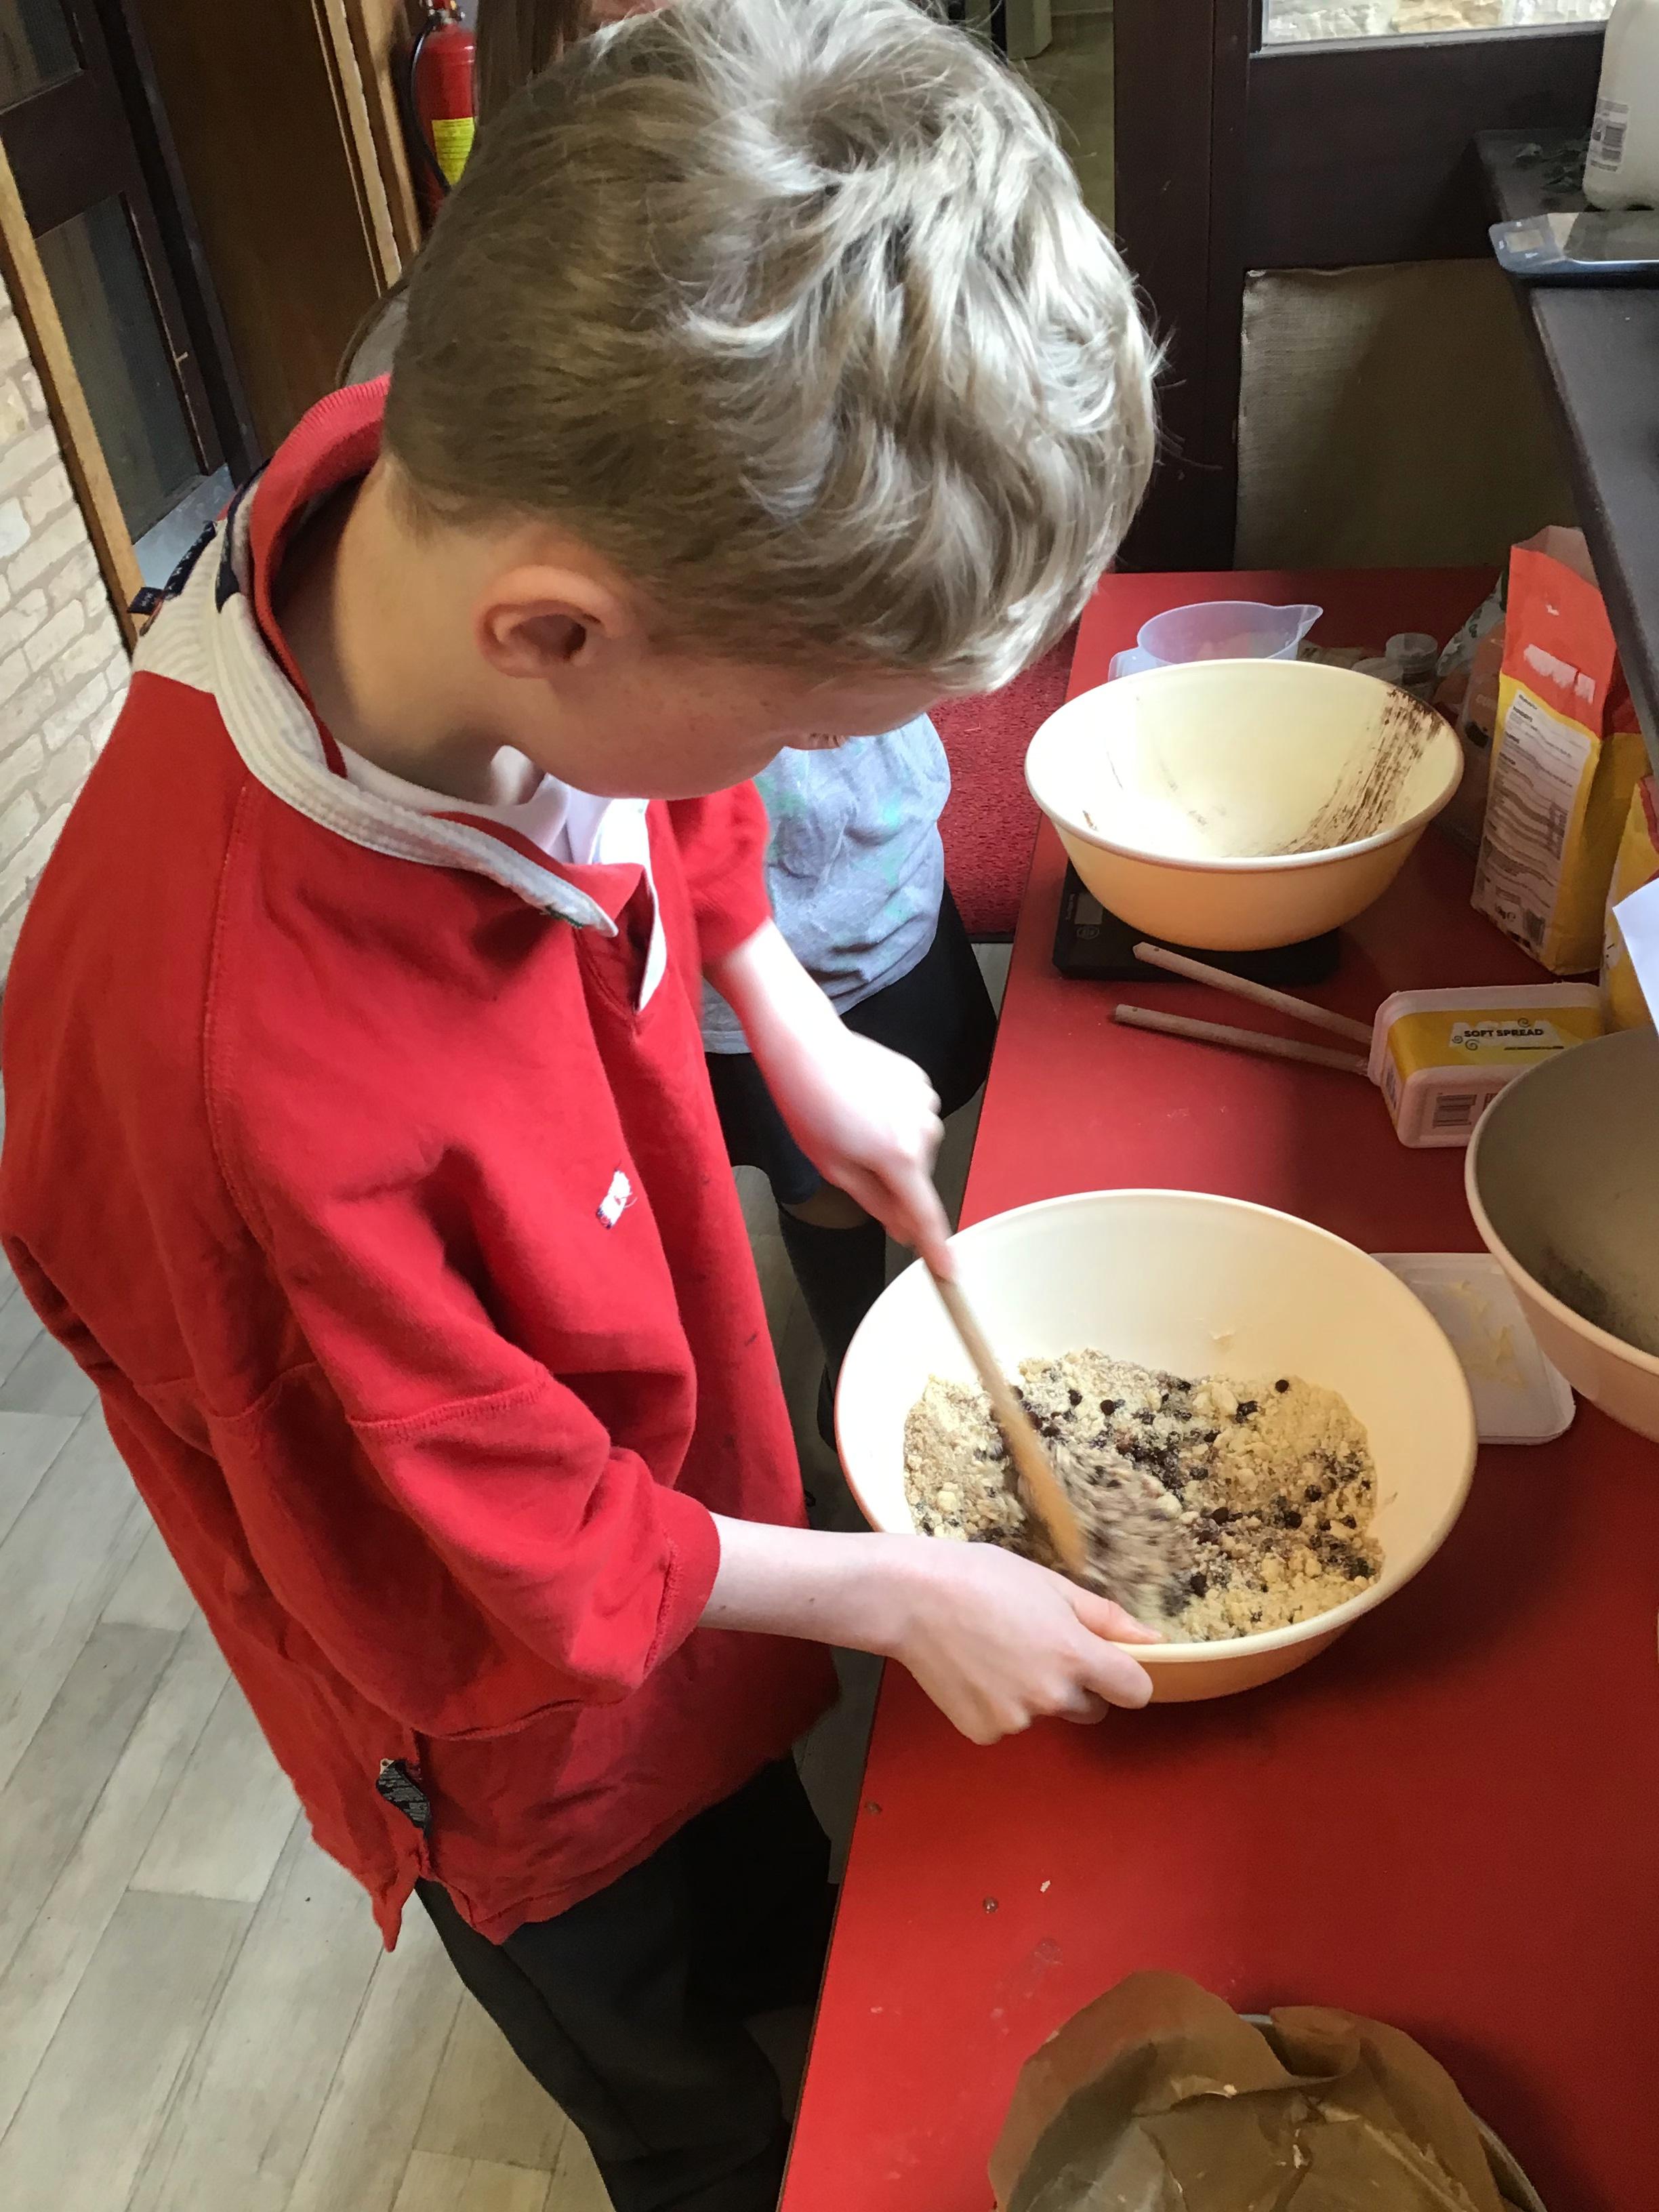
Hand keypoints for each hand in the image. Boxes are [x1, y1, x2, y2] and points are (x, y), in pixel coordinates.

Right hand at [704, 1519, 1157, 1745]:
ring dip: (1032, 1692)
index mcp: (1076, 1656)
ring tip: (995, 1650)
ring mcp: (1016, 1719)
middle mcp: (1052, 1695)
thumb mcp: (1050, 1584)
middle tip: (1036, 1644)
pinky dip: (997, 1704)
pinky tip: (974, 1670)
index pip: (1135, 1692)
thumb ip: (1105, 1618)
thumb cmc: (981, 1577)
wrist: (909, 1596)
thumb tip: (1152, 1639)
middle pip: (1091, 1707)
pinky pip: (1007, 1723)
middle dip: (1076, 1683)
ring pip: (1044, 1713)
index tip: (1108, 1661)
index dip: (1126, 1675)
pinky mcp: (984, 1732)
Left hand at [708, 922, 952, 1270]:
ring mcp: (926, 1102)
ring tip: (853, 1121)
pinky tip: (866, 1103)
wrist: (806, 1044)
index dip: (937, 1248)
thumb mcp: (833, 1167)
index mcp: (899, 1157)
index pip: (925, 1215)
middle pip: (916, 1179)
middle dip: (892, 1181)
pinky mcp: (922, 1081)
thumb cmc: (808, 1105)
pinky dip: (895, 1120)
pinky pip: (914, 1117)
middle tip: (849, 1156)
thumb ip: (875, 1203)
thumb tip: (902, 1231)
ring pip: (917, 1147)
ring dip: (893, 1148)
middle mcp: (924, 1130)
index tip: (950, 1273)